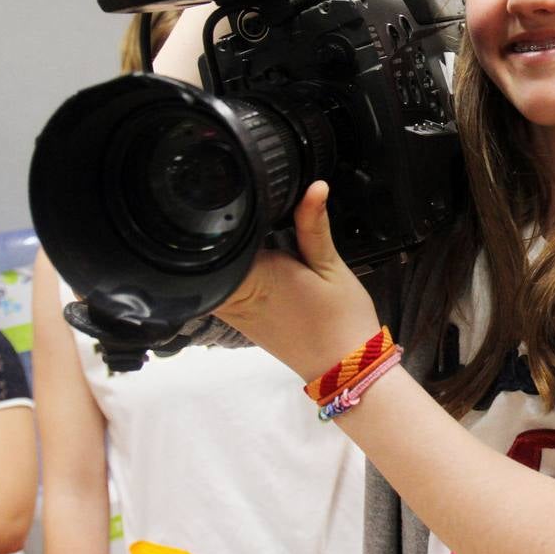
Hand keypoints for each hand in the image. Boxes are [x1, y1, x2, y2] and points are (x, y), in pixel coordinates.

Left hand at [215, 181, 379, 381]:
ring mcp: (234, 311)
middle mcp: (235, 296)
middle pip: (211, 254)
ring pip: (215, 271)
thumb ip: (314, 225)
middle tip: (245, 204)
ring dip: (229, 252)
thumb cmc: (341, 319)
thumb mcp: (331, 266)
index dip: (223, 215)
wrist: (343, 367)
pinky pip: (224, 287)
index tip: (235, 195)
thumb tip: (314, 186)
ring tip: (254, 230)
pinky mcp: (241, 320)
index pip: (219, 239)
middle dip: (226, 230)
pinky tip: (258, 258)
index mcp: (254, 277)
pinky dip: (236, 270)